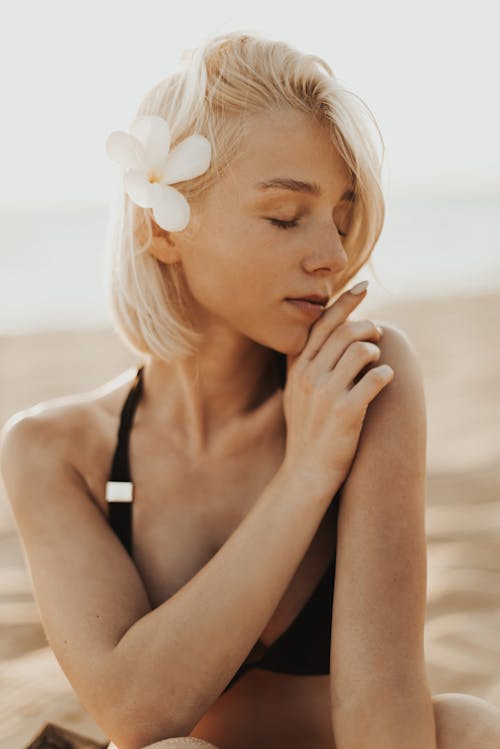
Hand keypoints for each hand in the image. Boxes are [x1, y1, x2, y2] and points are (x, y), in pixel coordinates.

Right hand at [282, 282, 393, 493]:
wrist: (306, 471)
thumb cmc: (308, 430)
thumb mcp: (297, 393)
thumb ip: (308, 364)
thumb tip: (333, 335)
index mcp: (297, 368)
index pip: (320, 324)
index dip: (343, 302)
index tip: (362, 286)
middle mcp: (308, 376)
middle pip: (342, 331)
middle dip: (367, 325)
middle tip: (378, 331)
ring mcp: (325, 393)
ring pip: (359, 350)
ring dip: (375, 349)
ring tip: (378, 358)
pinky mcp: (345, 412)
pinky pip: (374, 379)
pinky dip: (384, 374)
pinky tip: (385, 378)